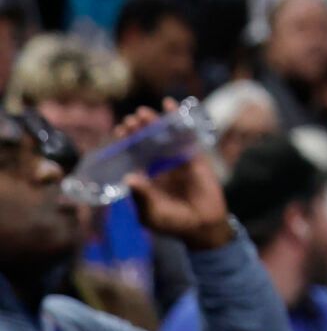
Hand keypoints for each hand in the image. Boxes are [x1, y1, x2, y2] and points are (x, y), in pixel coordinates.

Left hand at [116, 103, 232, 252]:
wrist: (202, 225)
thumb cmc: (172, 222)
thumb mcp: (151, 213)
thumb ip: (142, 196)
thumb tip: (130, 177)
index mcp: (144, 177)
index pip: (131, 155)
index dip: (125, 143)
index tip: (119, 131)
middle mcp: (158, 165)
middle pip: (145, 142)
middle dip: (137, 130)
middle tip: (131, 120)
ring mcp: (176, 159)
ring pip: (163, 136)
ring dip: (154, 123)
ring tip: (144, 113)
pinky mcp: (194, 156)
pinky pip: (185, 135)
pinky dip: (179, 120)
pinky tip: (170, 105)